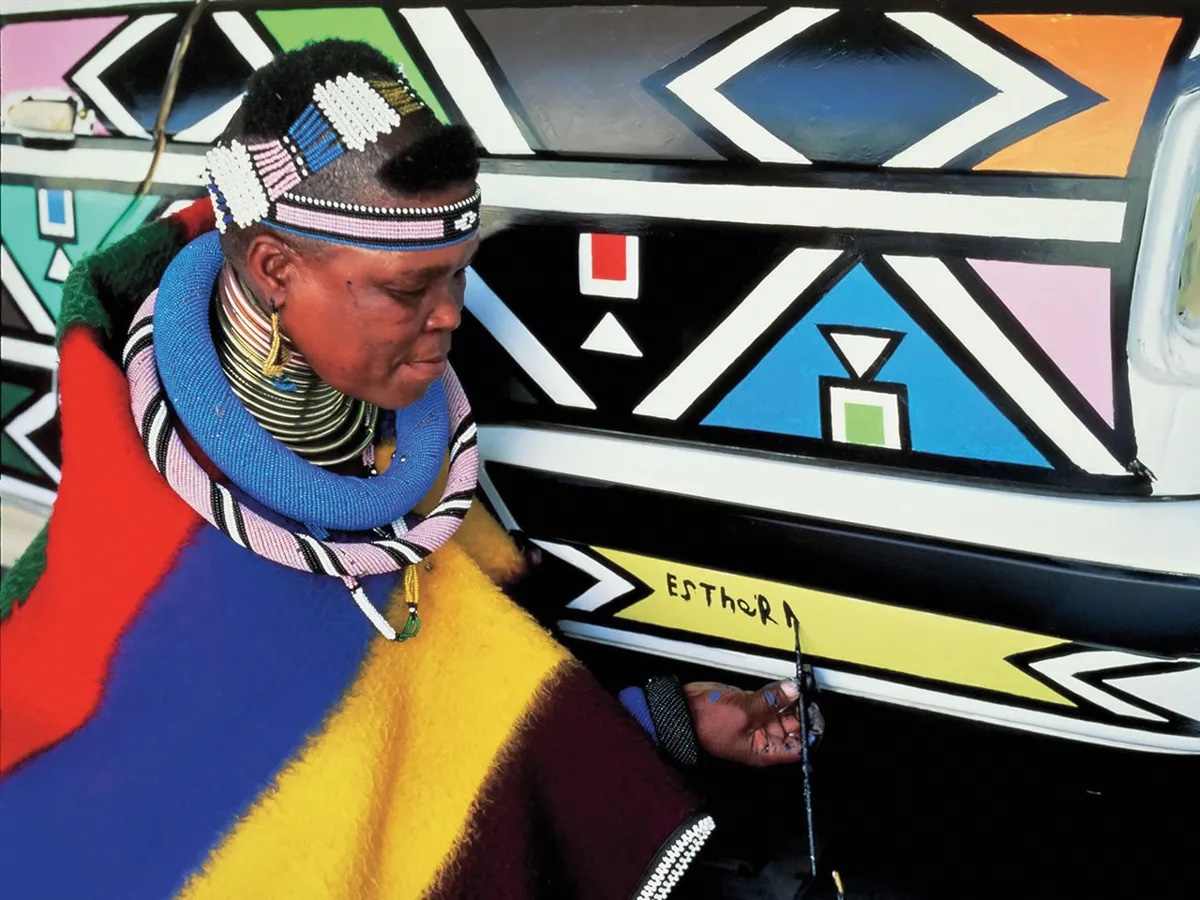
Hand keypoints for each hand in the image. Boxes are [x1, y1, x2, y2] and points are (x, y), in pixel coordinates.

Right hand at [683, 678, 823, 767]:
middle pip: (793, 728)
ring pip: (783, 712)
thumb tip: (792, 691)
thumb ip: (770, 701)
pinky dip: (779, 691)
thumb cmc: (704, 723)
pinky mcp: (748, 706)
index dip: (810, 732)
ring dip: (792, 698)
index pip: (798, 747)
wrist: (680, 709)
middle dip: (803, 710)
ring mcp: (755, 721)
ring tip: (800, 684)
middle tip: (810, 693)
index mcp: (764, 750)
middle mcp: (762, 738)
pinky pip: (770, 700)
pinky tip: (786, 682)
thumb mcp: (743, 711)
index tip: (816, 711)